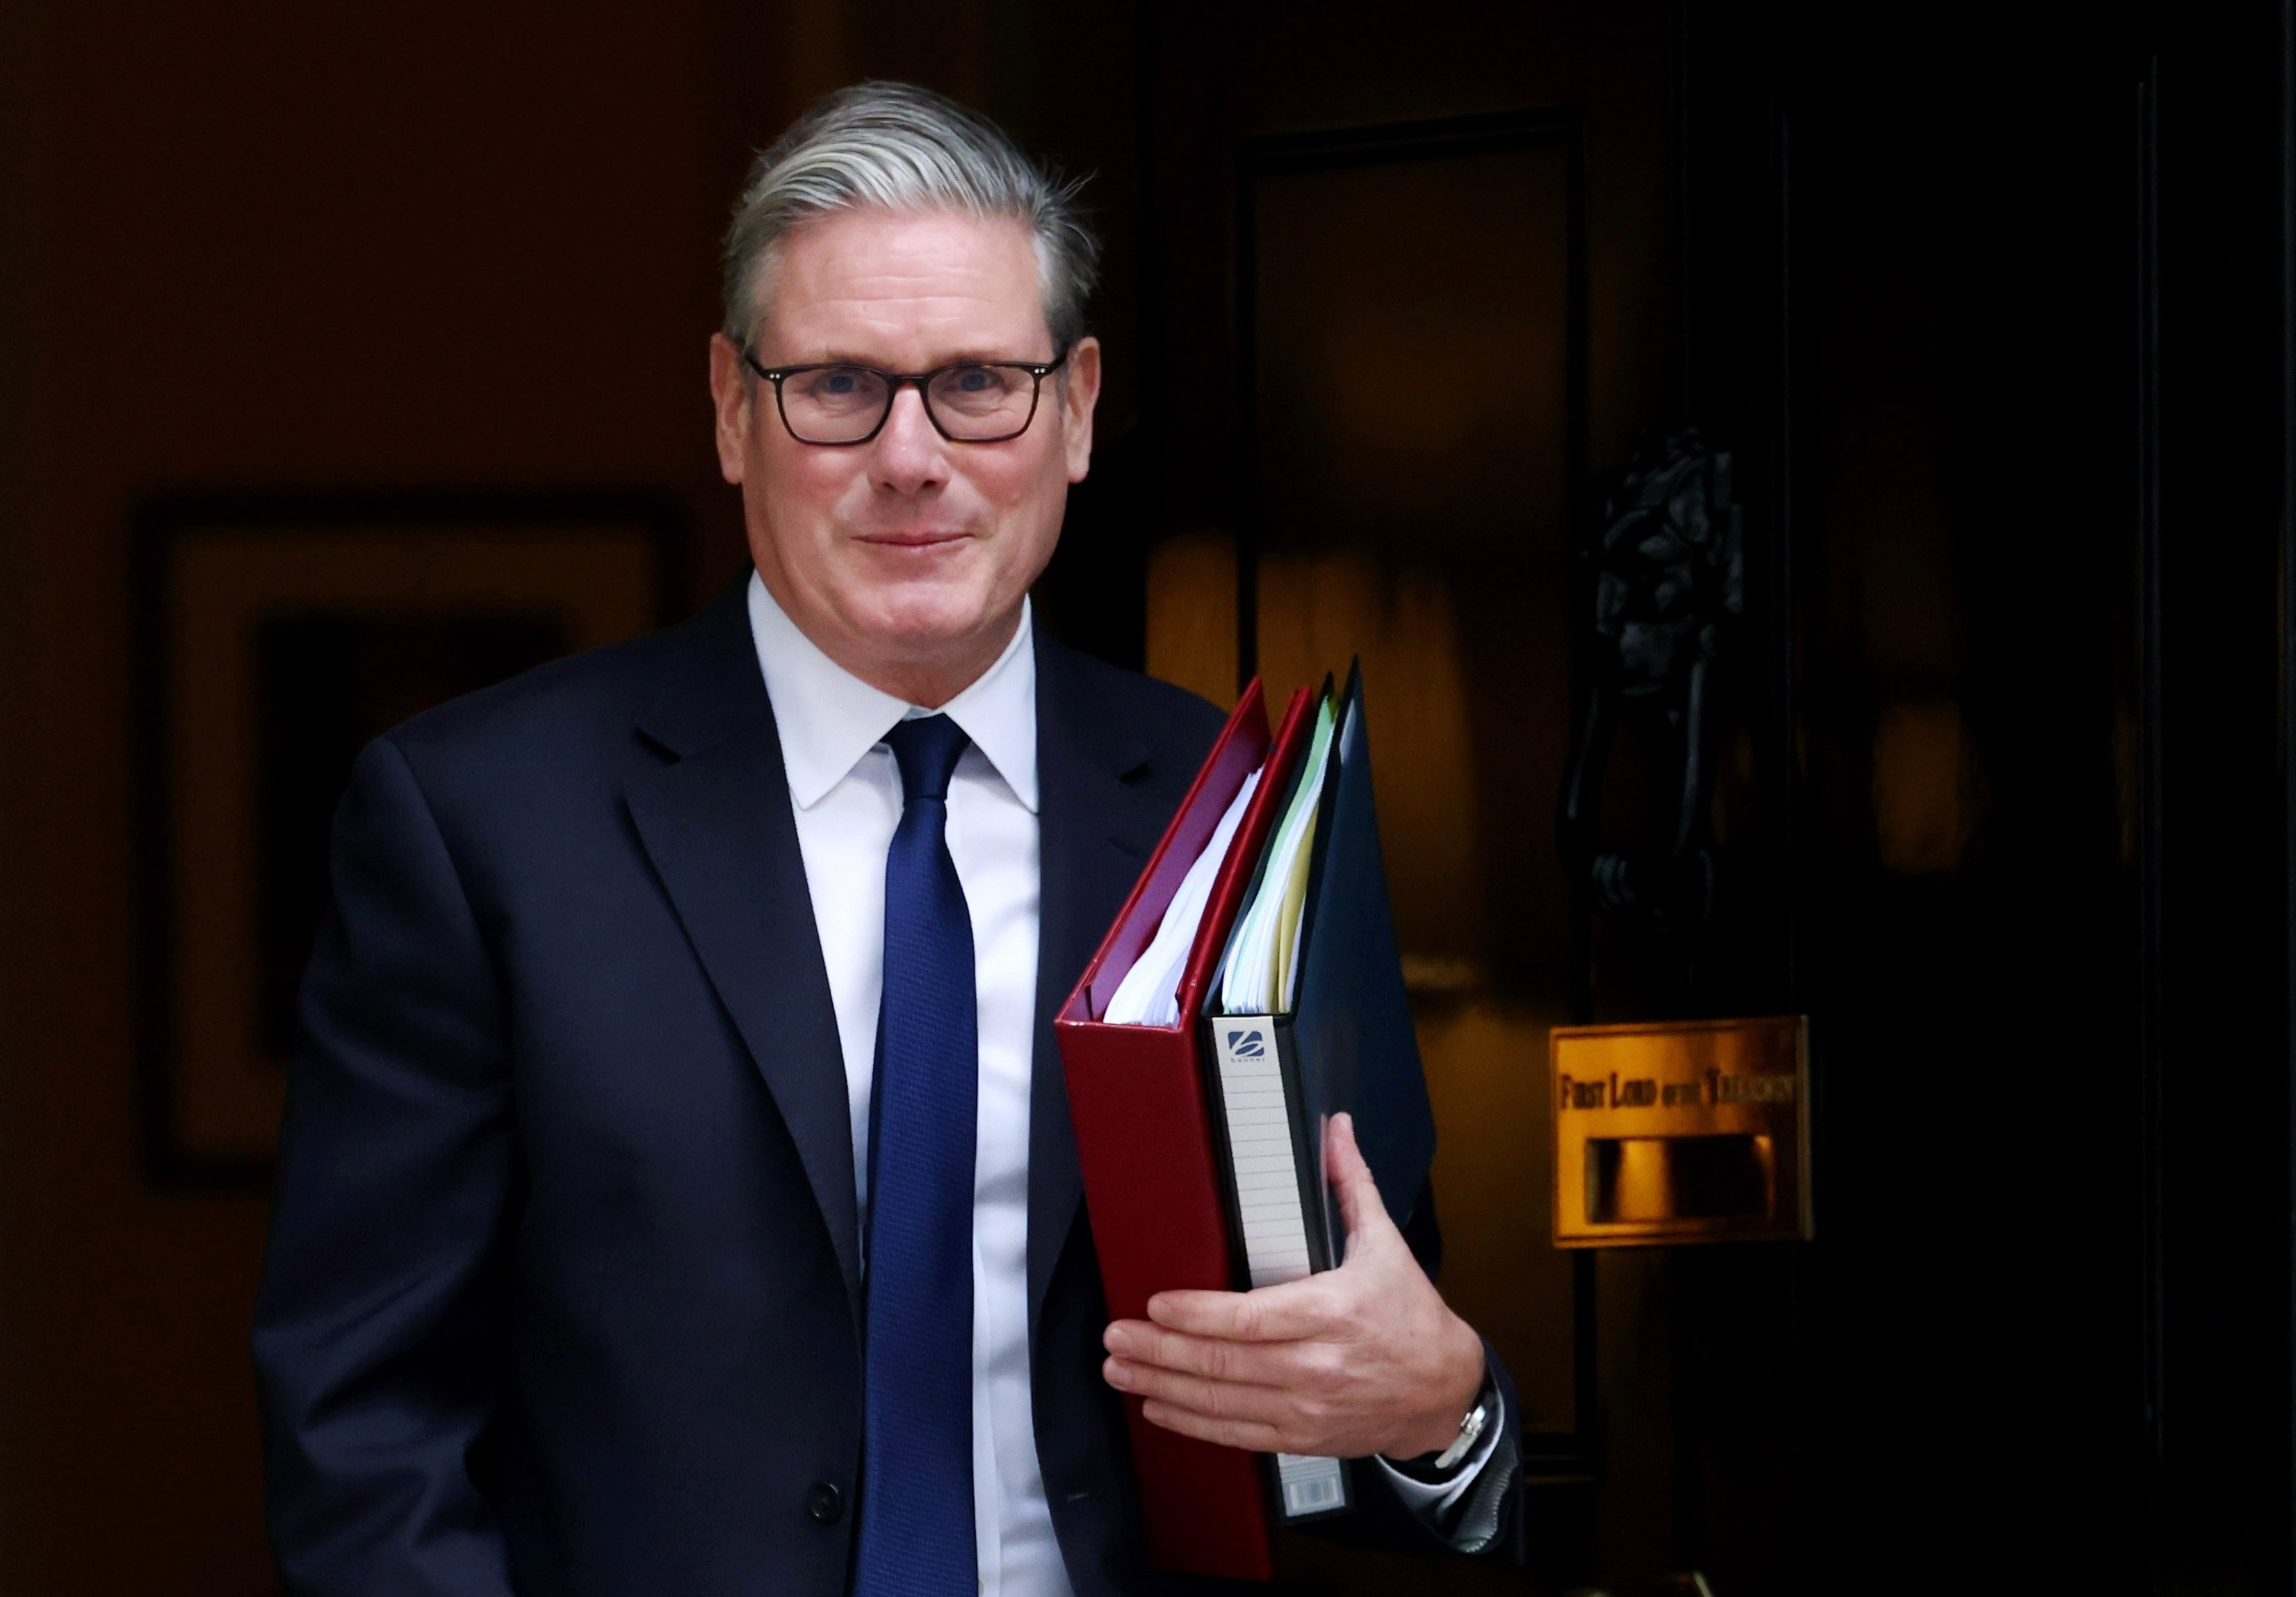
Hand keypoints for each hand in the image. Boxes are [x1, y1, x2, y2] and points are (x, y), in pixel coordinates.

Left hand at [1100, 1112, 1486, 1459]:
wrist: (1442, 1390)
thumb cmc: (1411, 1316)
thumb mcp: (1384, 1245)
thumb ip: (1352, 1185)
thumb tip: (1336, 1129)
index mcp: (1332, 1311)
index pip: (1252, 1317)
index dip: (1197, 1314)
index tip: (1157, 1303)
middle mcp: (1316, 1365)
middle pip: (1224, 1362)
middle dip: (1160, 1351)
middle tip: (1116, 1337)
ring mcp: (1307, 1407)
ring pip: (1222, 1401)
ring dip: (1162, 1386)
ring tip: (1119, 1369)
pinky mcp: (1303, 1436)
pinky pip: (1237, 1433)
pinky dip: (1192, 1422)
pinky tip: (1158, 1407)